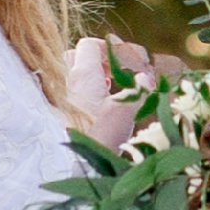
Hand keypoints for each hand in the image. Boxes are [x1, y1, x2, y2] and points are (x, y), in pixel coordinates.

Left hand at [65, 31, 155, 152]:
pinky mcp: (63, 112)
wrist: (77, 164)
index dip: (109, 48)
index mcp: (83, 75)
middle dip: (99, 59)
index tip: (127, 60)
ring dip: (93, 75)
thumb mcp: (125, 111)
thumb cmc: (100, 136)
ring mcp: (63, 97)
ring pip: (75, 74)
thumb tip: (145, 77)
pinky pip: (74, 91)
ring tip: (112, 86)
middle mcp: (68, 82)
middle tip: (117, 71)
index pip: (90, 45)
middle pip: (78, 56)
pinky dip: (88, 90)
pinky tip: (102, 104)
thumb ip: (138, 91)